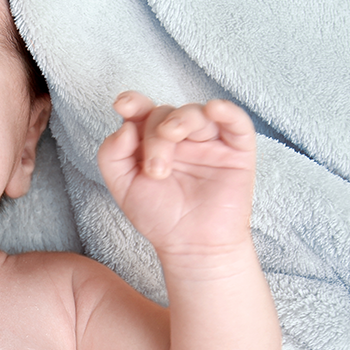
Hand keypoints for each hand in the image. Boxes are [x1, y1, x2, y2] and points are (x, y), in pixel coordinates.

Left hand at [96, 91, 257, 265]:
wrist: (191, 246)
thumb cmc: (160, 217)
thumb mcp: (123, 187)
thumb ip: (112, 155)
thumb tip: (125, 126)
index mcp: (153, 141)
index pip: (143, 111)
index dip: (134, 102)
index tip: (123, 105)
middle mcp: (181, 137)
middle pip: (166, 114)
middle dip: (156, 137)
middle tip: (155, 171)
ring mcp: (209, 142)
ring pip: (196, 112)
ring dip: (181, 123)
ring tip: (171, 154)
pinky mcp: (237, 151)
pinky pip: (236, 121)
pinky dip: (226, 111)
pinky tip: (214, 110)